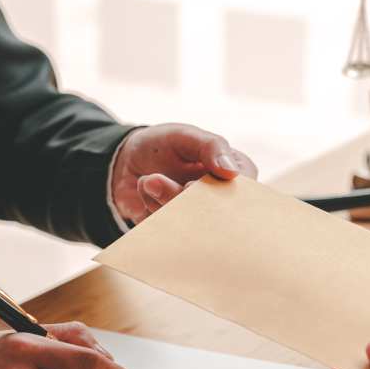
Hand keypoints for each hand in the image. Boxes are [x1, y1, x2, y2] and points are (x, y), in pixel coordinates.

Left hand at [110, 124, 257, 223]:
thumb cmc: (164, 144)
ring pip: (189, 225)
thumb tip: (232, 171)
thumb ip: (210, 147)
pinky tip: (145, 191)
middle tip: (154, 180)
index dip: (217, 195)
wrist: (127, 161)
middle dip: (179, 198)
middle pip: (214, 214)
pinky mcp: (177, 231)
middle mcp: (222, 200)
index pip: (242, 194)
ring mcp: (199, 218)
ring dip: (160, 200)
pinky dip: (150, 209)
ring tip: (146, 180)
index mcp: (237, 175)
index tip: (189, 185)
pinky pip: (168, 231)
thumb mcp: (186, 136)